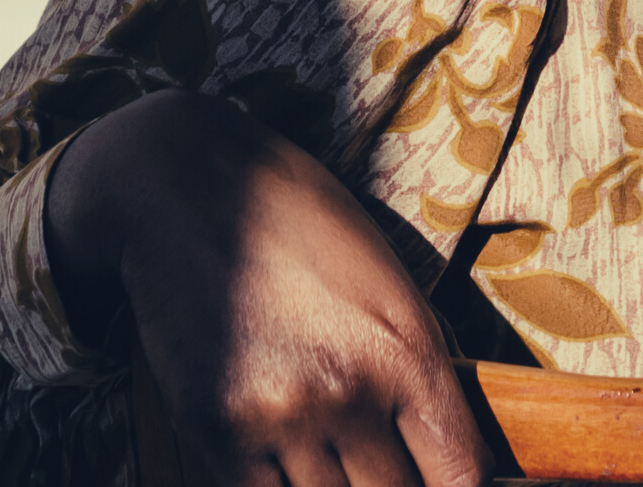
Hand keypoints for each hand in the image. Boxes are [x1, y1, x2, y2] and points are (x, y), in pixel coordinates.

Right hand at [45, 91, 487, 486]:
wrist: (181, 186)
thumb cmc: (293, 220)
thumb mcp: (385, 278)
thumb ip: (419, 366)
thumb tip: (453, 449)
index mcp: (407, 349)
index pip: (462, 479)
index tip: (443, 485)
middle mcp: (350, 391)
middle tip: (371, 461)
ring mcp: (280, 415)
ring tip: (321, 448)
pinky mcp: (215, 428)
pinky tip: (280, 462)